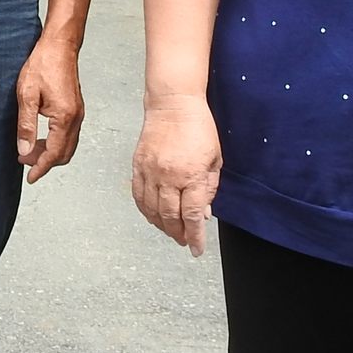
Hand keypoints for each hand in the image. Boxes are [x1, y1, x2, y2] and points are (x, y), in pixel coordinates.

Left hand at [14, 32, 84, 181]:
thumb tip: (25, 151)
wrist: (59, 46)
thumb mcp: (26, 95)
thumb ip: (26, 125)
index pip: (54, 154)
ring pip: (68, 145)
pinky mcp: (76, 108)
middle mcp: (76, 118)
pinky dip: (56, 142)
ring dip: (50, 152)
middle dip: (45, 162)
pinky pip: (69, 135)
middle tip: (24, 161)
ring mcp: (78, 113)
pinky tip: (41, 137)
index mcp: (64, 118)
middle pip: (64, 154)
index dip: (41, 168)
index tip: (29, 178)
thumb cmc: (43, 65)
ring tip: (29, 150)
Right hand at [131, 94, 222, 255]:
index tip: (196, 248)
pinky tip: (152, 215)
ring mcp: (150, 171)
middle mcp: (168, 176)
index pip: (192, 215)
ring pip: (152, 209)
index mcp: (191, 174)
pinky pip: (138, 196)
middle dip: (178, 233)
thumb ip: (209, 188)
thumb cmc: (197, 127)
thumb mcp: (214, 159)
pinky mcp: (138, 166)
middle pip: (170, 216)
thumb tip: (203, 213)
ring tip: (170, 230)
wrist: (173, 104)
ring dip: (161, 225)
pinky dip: (145, 210)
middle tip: (184, 240)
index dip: (195, 236)